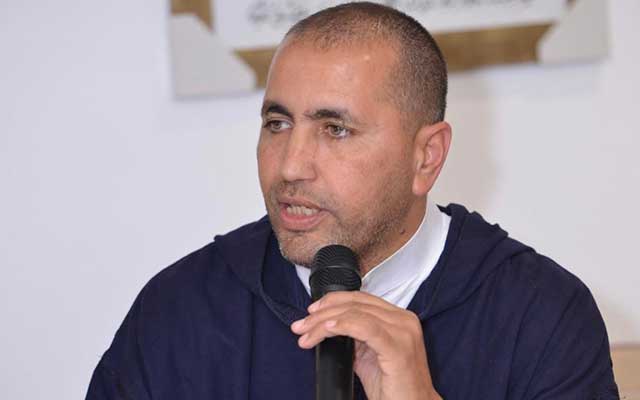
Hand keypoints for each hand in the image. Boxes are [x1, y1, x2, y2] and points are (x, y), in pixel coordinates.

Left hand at [291, 291, 440, 399]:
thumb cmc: (394, 387)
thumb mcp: (369, 356)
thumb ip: (354, 338)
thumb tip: (327, 328)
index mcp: (398, 318)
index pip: (360, 299)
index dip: (332, 301)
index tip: (311, 312)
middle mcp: (403, 320)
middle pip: (355, 304)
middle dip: (322, 313)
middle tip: (301, 326)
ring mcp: (403, 332)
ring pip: (355, 314)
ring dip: (324, 322)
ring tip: (306, 333)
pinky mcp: (398, 347)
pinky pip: (365, 327)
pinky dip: (342, 325)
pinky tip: (327, 329)